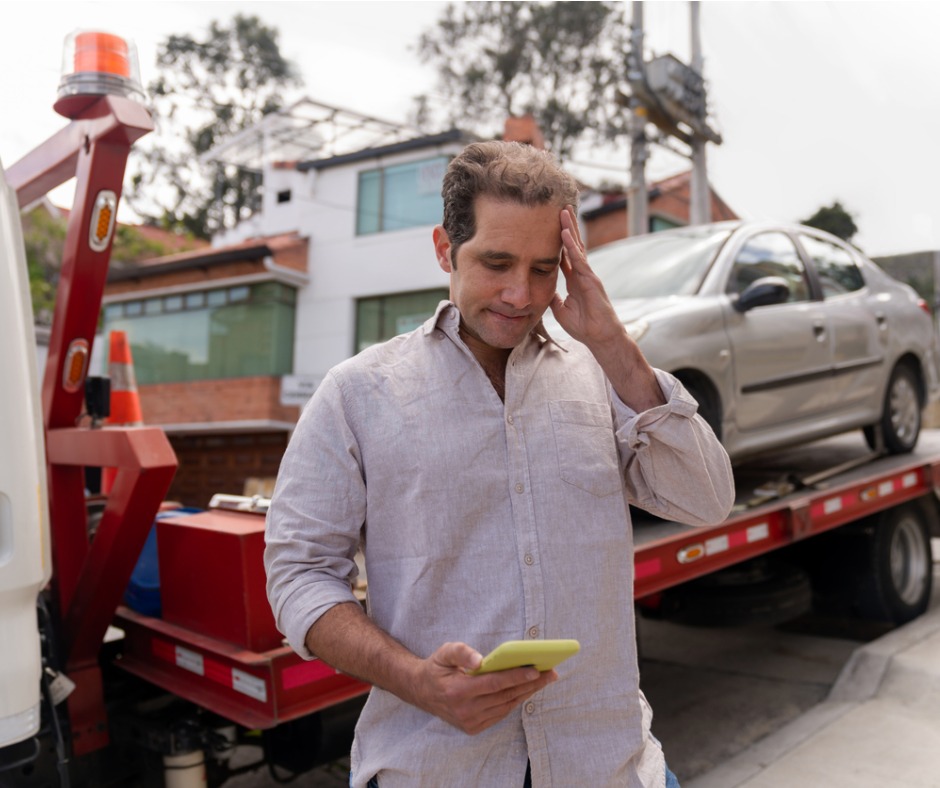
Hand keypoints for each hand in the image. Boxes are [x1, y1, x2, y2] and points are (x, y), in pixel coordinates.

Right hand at [411, 641, 556, 734]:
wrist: (422, 691)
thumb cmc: (438, 668)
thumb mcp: (444, 652)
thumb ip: (461, 652)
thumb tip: (480, 659)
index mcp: (457, 691)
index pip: (494, 684)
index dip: (516, 677)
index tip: (536, 669)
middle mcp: (465, 710)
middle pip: (505, 696)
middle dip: (530, 684)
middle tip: (551, 673)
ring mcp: (469, 722)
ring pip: (506, 706)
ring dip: (527, 693)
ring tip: (544, 679)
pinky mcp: (473, 727)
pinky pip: (500, 713)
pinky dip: (515, 701)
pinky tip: (527, 689)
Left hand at [549, 205, 623, 348]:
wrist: (598, 336)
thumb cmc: (583, 326)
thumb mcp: (560, 309)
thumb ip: (553, 297)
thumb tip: (542, 289)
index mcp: (574, 280)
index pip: (564, 256)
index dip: (558, 241)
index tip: (550, 227)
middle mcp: (581, 274)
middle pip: (572, 245)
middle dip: (566, 227)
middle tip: (560, 208)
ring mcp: (587, 274)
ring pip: (577, 247)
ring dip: (570, 228)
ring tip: (564, 211)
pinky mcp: (591, 279)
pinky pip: (579, 258)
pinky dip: (572, 245)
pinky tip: (566, 232)